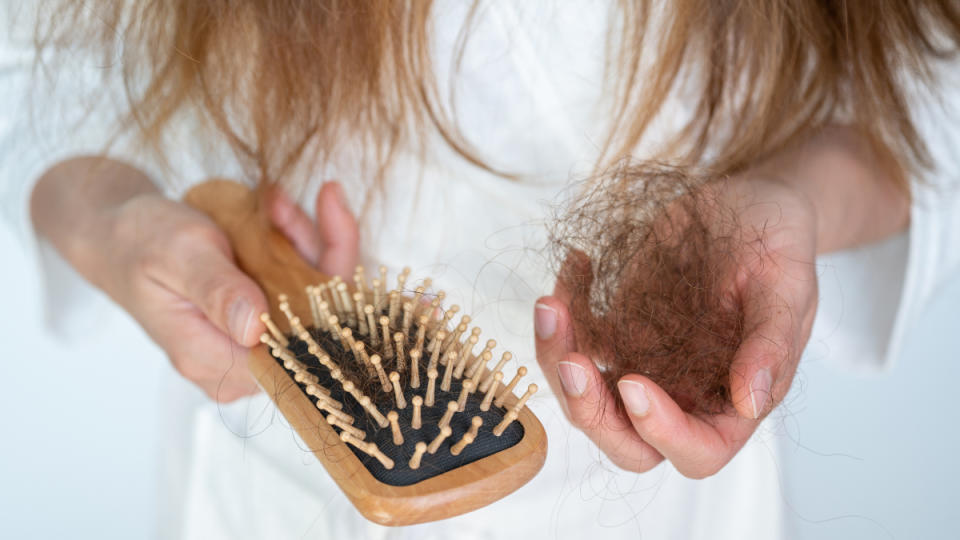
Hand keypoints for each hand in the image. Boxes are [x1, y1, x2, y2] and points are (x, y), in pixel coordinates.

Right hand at [83, 179, 356, 401]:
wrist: (119, 235)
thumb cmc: (140, 243)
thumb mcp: (179, 255)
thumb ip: (218, 290)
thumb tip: (255, 329)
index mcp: (211, 358)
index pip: (295, 346)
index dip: (319, 292)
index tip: (303, 229)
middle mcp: (237, 362)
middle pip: (316, 321)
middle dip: (314, 253)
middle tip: (282, 205)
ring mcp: (253, 343)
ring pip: (316, 298)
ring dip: (306, 242)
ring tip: (275, 202)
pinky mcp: (263, 321)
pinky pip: (303, 286)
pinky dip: (298, 245)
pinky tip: (278, 211)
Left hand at [535, 177, 817, 477]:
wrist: (748, 205)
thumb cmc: (778, 245)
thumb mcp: (787, 284)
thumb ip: (771, 344)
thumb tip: (751, 402)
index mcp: (732, 401)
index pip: (697, 451)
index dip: (661, 432)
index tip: (634, 383)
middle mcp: (683, 395)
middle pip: (626, 440)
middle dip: (589, 412)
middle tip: (570, 360)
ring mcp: (644, 364)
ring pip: (586, 395)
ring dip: (558, 358)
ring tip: (552, 304)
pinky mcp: (617, 330)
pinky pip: (576, 340)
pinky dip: (562, 314)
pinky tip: (577, 263)